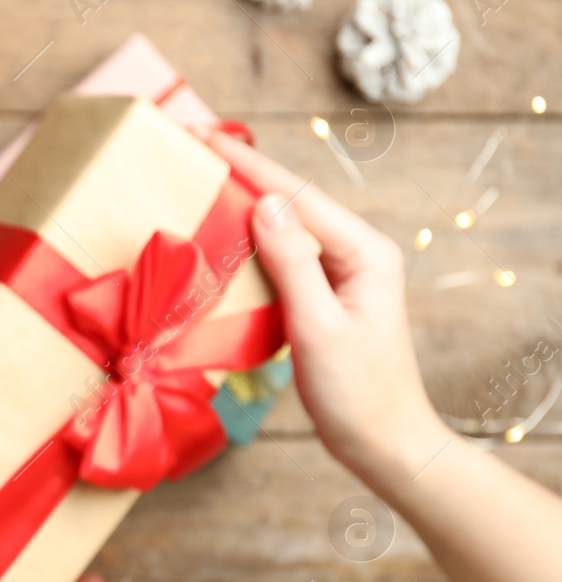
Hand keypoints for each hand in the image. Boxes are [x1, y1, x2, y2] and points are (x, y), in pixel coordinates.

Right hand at [204, 131, 449, 482]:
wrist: (385, 445)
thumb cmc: (358, 393)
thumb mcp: (319, 327)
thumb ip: (293, 263)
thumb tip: (266, 202)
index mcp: (364, 253)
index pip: (298, 197)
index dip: (250, 165)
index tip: (206, 136)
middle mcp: (356, 254)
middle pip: (292, 204)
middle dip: (245, 174)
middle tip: (195, 148)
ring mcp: (341, 276)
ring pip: (284, 230)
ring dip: (243, 206)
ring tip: (201, 181)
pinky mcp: (323, 298)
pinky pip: (281, 260)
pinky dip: (249, 246)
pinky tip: (223, 238)